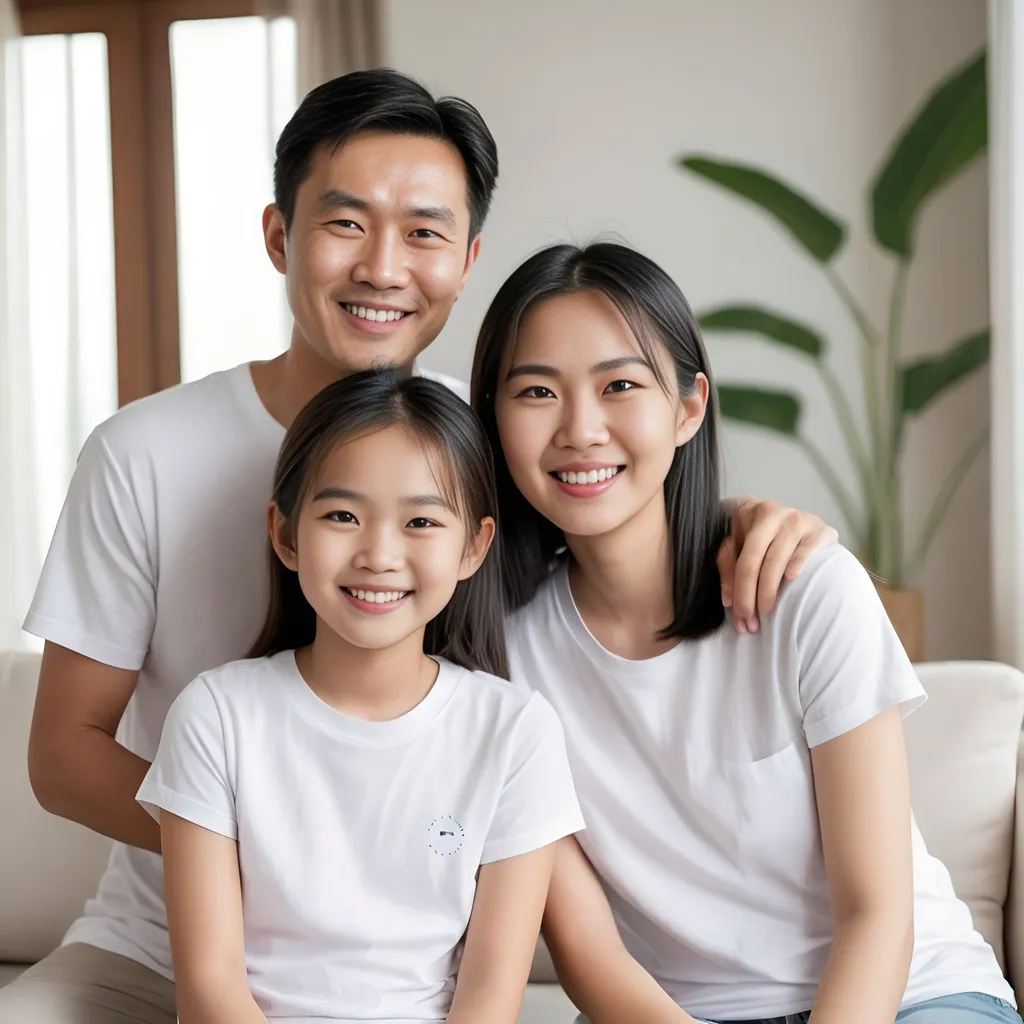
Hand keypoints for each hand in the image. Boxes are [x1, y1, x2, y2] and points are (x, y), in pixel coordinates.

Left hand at [718, 498, 837, 632]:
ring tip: (766, 610)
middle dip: (749, 594)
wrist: (800, 520)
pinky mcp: (821, 529)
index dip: (736, 589)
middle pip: (753, 559)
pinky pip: (806, 548)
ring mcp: (797, 519)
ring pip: (777, 558)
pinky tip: (791, 578)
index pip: (738, 558)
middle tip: (750, 621)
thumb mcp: (741, 544)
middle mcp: (771, 513)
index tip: (736, 614)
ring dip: (769, 589)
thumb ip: (729, 565)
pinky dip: (797, 563)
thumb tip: (729, 600)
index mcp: (747, 512)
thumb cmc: (765, 537)